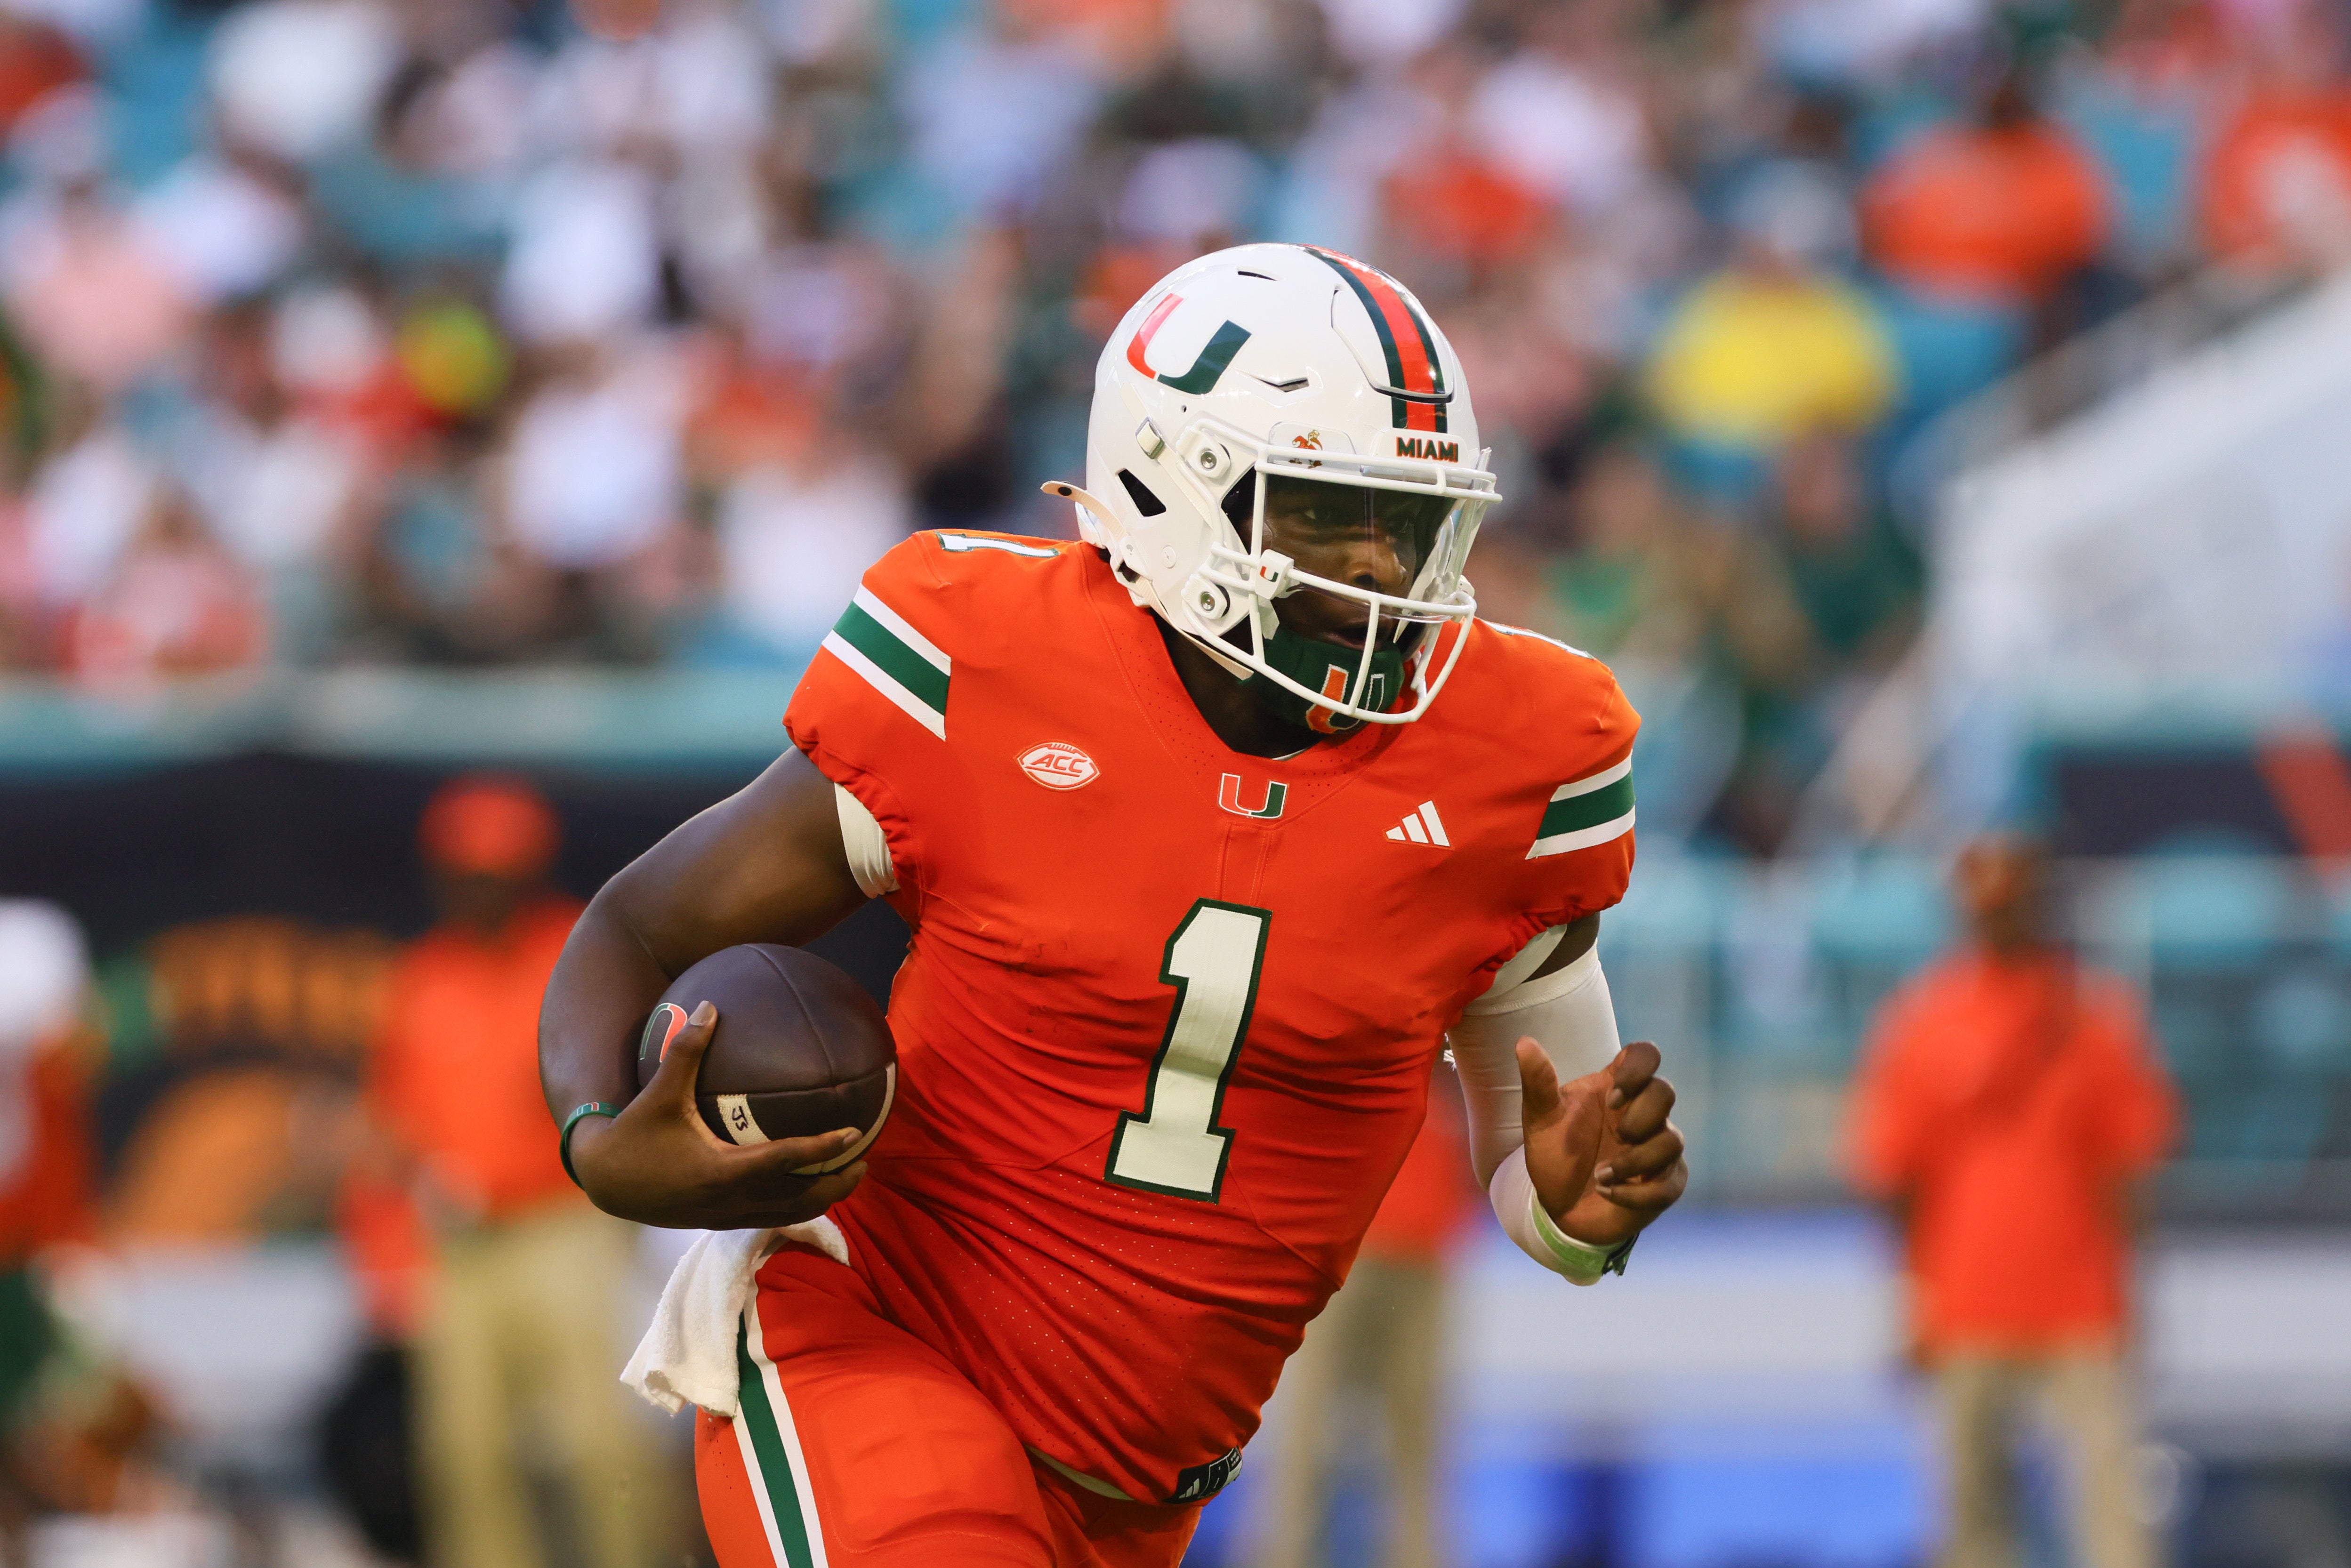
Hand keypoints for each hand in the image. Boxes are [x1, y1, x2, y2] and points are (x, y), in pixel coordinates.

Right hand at [568, 1000, 867, 1228]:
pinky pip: (770, 1217)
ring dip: (822, 1199)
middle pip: (801, 1200)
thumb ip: (686, 1050)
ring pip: (788, 1216)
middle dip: (837, 1184)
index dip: (822, 1149)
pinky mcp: (720, 1220)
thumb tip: (710, 1005)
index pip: (785, 1161)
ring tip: (847, 1175)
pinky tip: (805, 1184)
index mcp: (722, 1171)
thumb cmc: (634, 1134)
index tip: (854, 1134)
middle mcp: (730, 1199)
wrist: (605, 1183)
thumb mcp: (659, 1092)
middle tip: (865, 1160)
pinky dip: (795, 1205)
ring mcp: (727, 1215)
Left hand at [1517, 1038, 1687, 1250]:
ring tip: (1598, 1175)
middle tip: (1617, 1134)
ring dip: (1634, 1161)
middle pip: (1666, 1092)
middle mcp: (1642, 1114)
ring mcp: (1658, 1149)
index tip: (1613, 1095)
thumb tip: (1524, 1043)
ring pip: (1672, 1141)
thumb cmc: (1556, 1154)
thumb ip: (1538, 1084)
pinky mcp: (1664, 1184)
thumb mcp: (1540, 1119)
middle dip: (1641, 1114)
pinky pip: (1667, 1185)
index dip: (1639, 1067)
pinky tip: (1607, 1193)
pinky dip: (1634, 1193)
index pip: (1645, 1056)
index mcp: (1616, 1090)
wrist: (1560, 1207)